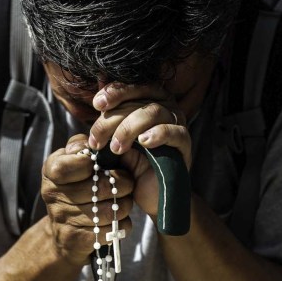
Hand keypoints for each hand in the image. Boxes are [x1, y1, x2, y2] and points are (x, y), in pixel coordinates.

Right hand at [41, 134, 133, 265]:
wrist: (62, 231)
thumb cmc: (73, 185)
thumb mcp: (70, 160)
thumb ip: (80, 146)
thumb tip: (93, 143)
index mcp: (51, 171)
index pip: (78, 163)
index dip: (96, 164)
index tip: (104, 165)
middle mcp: (53, 195)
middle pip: (101, 188)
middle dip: (123, 184)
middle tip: (128, 183)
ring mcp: (64, 219)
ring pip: (110, 211)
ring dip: (125, 205)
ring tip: (124, 200)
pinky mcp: (77, 240)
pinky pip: (112, 231)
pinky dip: (122, 224)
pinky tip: (119, 219)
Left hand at [87, 83, 190, 217]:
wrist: (149, 193)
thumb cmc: (130, 162)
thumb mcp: (113, 138)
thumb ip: (108, 118)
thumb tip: (97, 94)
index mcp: (147, 99)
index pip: (132, 87)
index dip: (115, 92)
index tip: (97, 105)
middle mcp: (164, 105)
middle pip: (138, 101)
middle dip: (113, 119)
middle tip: (97, 141)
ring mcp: (176, 123)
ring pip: (153, 112)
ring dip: (129, 129)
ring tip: (116, 148)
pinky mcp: (184, 143)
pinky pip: (174, 132)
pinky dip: (158, 134)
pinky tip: (143, 142)